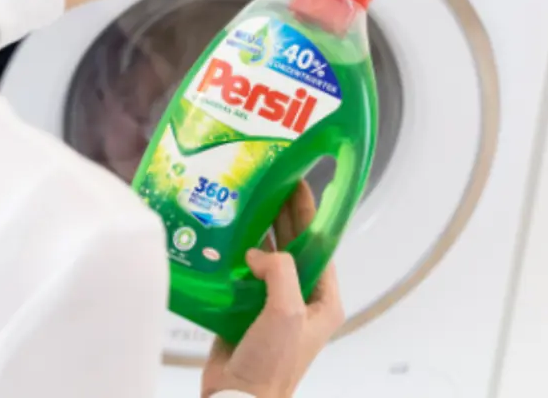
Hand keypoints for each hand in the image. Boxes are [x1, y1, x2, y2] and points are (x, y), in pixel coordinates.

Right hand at [202, 182, 344, 397]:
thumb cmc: (270, 366)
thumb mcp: (287, 312)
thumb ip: (280, 271)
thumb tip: (257, 253)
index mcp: (323, 299)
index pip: (319, 243)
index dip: (308, 211)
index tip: (298, 181)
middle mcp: (302, 299)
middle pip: (294, 244)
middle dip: (283, 213)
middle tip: (270, 181)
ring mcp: (273, 304)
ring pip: (267, 256)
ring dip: (258, 231)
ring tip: (246, 200)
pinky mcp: (246, 310)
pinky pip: (243, 274)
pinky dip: (235, 254)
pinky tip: (224, 235)